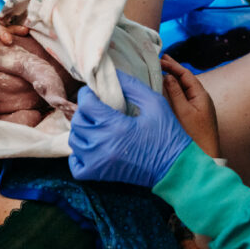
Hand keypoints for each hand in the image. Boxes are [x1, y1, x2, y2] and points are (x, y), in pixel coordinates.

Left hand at [68, 70, 191, 187]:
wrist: (175, 168)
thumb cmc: (168, 134)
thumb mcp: (155, 103)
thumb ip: (132, 86)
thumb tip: (113, 73)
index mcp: (116, 126)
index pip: (86, 105)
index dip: (87, 94)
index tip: (93, 92)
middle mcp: (103, 145)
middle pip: (77, 122)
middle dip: (83, 111)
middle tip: (95, 107)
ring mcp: (99, 162)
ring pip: (74, 142)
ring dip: (81, 131)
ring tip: (94, 125)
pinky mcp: (100, 175)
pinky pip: (76, 166)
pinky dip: (78, 156)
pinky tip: (91, 146)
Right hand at [161, 55, 220, 158]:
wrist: (206, 156)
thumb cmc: (195, 135)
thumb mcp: (183, 112)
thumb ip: (175, 93)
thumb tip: (168, 76)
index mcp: (201, 95)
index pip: (186, 75)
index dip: (173, 66)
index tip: (160, 59)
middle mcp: (201, 99)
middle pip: (186, 80)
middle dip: (173, 69)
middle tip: (160, 59)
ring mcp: (198, 107)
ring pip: (185, 88)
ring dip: (173, 79)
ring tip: (161, 70)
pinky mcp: (195, 115)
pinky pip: (184, 97)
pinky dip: (174, 90)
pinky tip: (167, 89)